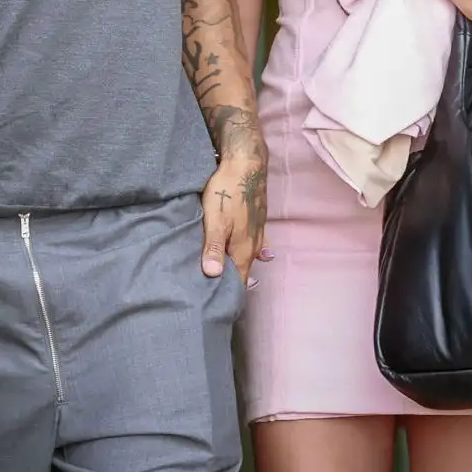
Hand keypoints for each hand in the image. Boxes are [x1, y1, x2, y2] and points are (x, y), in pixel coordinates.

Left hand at [201, 135, 267, 285]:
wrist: (246, 163)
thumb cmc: (227, 191)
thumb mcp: (214, 220)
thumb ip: (213, 247)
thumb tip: (212, 275)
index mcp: (243, 249)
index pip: (238, 281)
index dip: (230, 295)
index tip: (219, 308)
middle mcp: (253, 244)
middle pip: (244, 270)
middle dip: (234, 283)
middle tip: (222, 297)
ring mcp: (258, 231)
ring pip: (250, 257)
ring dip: (242, 267)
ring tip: (234, 280)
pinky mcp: (258, 219)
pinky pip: (256, 243)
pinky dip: (253, 252)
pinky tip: (260, 254)